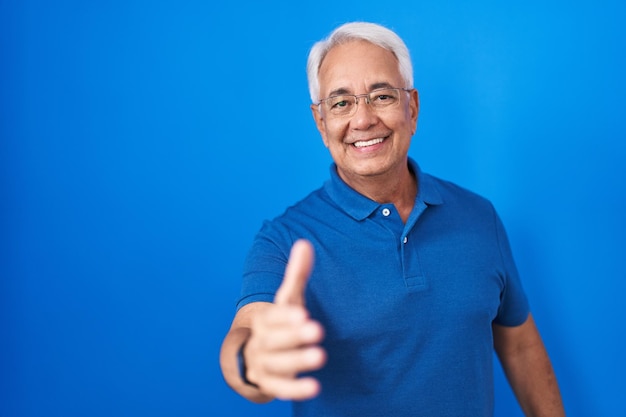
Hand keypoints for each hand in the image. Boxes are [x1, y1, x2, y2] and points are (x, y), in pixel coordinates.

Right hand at [244, 239, 326, 399]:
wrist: (256, 356)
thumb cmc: (279, 322)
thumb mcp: (288, 300)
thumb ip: (297, 275)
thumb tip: (304, 243)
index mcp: (263, 320)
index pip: (271, 317)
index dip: (285, 317)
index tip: (303, 314)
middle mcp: (260, 342)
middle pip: (274, 340)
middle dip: (294, 336)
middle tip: (317, 330)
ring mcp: (263, 365)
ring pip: (277, 364)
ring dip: (297, 361)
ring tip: (321, 356)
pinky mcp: (270, 384)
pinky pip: (280, 388)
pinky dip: (295, 389)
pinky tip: (314, 386)